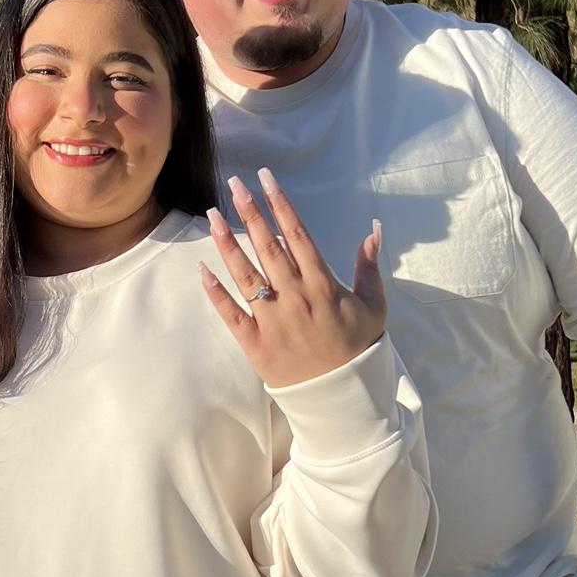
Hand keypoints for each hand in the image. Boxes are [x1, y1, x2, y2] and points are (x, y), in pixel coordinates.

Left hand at [201, 169, 386, 386]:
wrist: (343, 397)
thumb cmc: (358, 347)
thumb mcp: (374, 305)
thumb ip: (370, 266)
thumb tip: (373, 229)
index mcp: (324, 284)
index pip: (298, 235)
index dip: (280, 204)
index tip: (266, 179)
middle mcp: (296, 297)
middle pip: (268, 247)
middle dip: (250, 213)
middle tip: (233, 184)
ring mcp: (273, 320)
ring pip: (246, 275)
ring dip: (227, 244)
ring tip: (212, 216)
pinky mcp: (256, 343)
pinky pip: (231, 314)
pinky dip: (216, 292)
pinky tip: (202, 269)